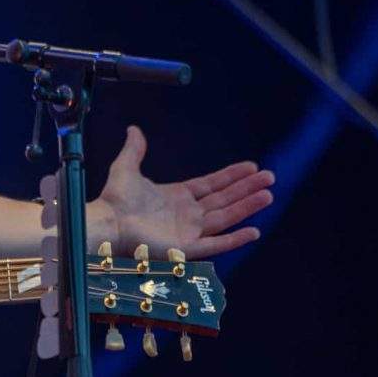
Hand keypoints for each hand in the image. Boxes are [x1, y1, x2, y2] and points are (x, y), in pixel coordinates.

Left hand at [94, 126, 274, 258]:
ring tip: (269, 194)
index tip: (252, 167)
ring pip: (226, 217)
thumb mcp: (126, 168)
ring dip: (247, 206)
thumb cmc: (114, 200)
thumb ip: (134, 149)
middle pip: (224, 199)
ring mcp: (188, 231)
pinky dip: (235, 238)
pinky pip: (216, 244)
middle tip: (270, 177)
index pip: (211, 185)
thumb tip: (133, 128)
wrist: (107, 223)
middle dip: (247, 188)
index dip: (231, 176)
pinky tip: (254, 230)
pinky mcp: (186, 248)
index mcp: (177, 196)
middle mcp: (187, 214)